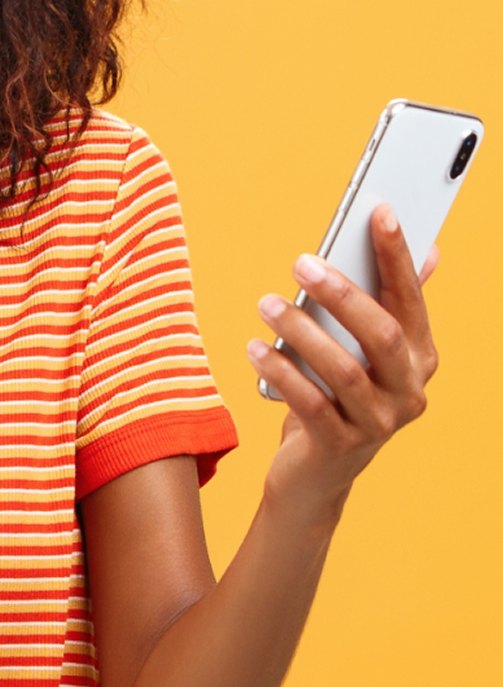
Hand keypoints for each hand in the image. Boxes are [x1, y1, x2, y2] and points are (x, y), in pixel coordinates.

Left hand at [246, 204, 439, 520]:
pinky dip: (281, 371)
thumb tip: (428, 250)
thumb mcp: (363, 353)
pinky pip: (309, 402)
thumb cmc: (336, 398)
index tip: (378, 210)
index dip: (396, 254)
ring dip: (300, 330)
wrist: (314, 476)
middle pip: (379, 333)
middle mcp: (409, 391)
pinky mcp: (340, 446)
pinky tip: (256, 348)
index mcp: (420, 357)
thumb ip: (388, 306)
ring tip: (266, 305)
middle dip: (340, 293)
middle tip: (299, 263)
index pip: (409, 299)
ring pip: (342, 369)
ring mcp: (379, 423)